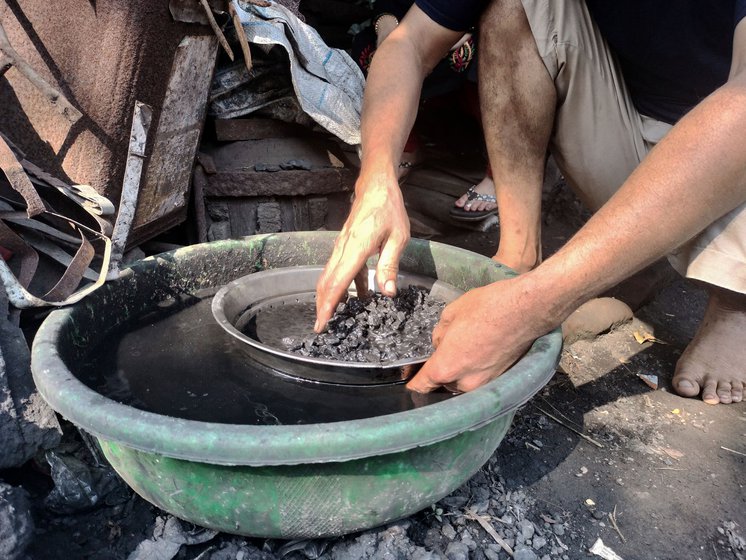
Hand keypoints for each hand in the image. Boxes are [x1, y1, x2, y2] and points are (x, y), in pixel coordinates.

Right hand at [315, 172, 409, 331]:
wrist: (376, 187)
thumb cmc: (389, 209)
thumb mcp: (398, 237)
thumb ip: (390, 265)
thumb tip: (387, 292)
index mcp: (357, 247)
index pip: (338, 281)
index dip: (328, 304)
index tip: (321, 322)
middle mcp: (344, 248)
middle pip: (327, 281)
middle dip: (322, 305)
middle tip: (320, 327)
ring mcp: (341, 246)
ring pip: (329, 276)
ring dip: (328, 296)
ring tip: (331, 316)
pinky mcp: (344, 245)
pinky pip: (338, 268)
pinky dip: (340, 284)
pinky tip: (356, 296)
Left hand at [406, 276, 552, 392]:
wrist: (526, 308)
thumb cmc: (488, 307)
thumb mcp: (450, 314)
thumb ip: (439, 335)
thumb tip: (440, 344)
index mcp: (446, 367)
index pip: (420, 387)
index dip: (412, 382)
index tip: (409, 379)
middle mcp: (465, 383)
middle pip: (443, 386)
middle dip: (440, 372)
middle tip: (442, 353)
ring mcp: (485, 384)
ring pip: (462, 385)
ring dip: (459, 373)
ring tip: (464, 350)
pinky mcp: (501, 380)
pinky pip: (480, 380)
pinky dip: (477, 370)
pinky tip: (480, 351)